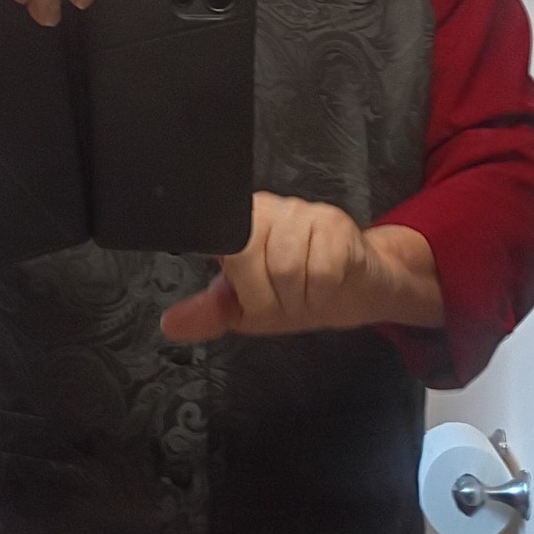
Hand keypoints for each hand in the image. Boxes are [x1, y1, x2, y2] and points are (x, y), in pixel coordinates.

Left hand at [160, 193, 444, 341]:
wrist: (362, 288)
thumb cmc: (303, 292)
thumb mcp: (250, 308)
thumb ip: (212, 312)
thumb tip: (171, 324)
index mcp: (244, 223)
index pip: (222, 245)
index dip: (237, 278)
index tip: (250, 288)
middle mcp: (272, 209)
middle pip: (249, 257)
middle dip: (267, 296)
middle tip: (284, 299)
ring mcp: (306, 213)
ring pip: (286, 267)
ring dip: (298, 298)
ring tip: (307, 294)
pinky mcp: (339, 227)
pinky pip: (321, 271)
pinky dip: (323, 293)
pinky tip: (327, 287)